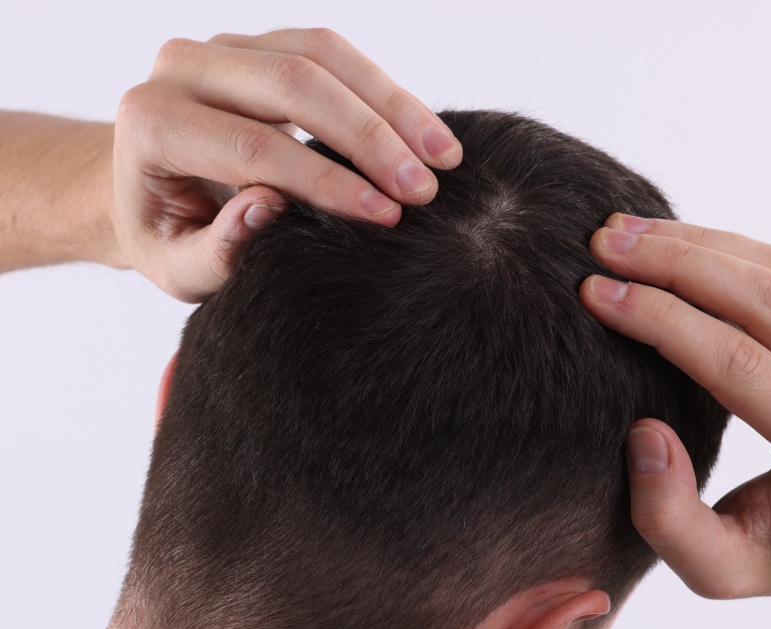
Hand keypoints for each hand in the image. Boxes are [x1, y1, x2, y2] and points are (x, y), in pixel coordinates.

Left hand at [113, 28, 461, 301]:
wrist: (150, 189)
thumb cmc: (168, 238)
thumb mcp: (179, 266)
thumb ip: (216, 249)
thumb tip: (268, 209)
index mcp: (152, 124)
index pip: (253, 146)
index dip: (327, 181)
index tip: (386, 218)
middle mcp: (181, 69)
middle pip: (292, 83)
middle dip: (370, 138)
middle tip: (425, 190)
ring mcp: (225, 48)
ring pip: (321, 54)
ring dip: (393, 106)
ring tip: (446, 158)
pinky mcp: (263, 45)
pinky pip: (333, 54)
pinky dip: (385, 92)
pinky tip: (425, 136)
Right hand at [579, 216, 770, 621]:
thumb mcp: (720, 571)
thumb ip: (667, 519)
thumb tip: (644, 432)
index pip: (737, 363)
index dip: (658, 320)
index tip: (596, 293)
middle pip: (768, 300)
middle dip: (675, 262)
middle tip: (604, 242)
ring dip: (703, 244)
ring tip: (631, 231)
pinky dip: (739, 253)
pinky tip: (686, 246)